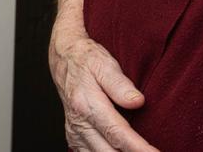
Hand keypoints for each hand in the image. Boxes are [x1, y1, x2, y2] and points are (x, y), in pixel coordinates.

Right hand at [49, 34, 157, 151]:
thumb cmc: (87, 60)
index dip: (138, 148)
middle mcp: (79, 122)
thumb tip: (138, 101)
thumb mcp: (104, 63)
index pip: (116, 132)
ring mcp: (75, 132)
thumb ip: (120, 84)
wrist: (64, 59)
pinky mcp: (75, 138)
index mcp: (86, 103)